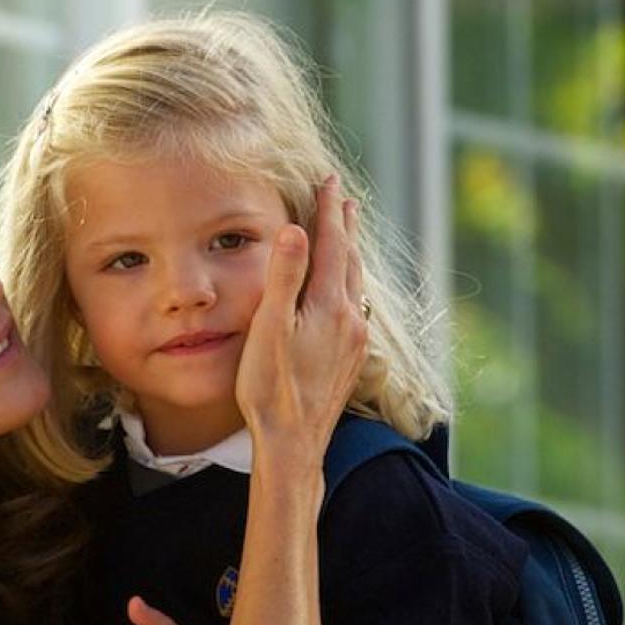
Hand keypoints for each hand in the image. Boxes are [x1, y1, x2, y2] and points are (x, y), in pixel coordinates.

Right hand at [235, 176, 368, 456]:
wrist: (293, 444)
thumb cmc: (271, 390)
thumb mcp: (269, 330)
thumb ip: (284, 277)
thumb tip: (296, 230)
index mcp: (329, 305)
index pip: (331, 244)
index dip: (328, 209)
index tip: (328, 180)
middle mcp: (350, 319)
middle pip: (349, 260)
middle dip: (343, 226)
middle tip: (341, 196)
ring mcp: (354, 342)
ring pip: (355, 284)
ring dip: (349, 255)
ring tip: (346, 236)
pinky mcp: (350, 361)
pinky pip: (354, 308)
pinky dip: (348, 285)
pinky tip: (345, 293)